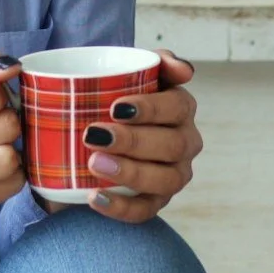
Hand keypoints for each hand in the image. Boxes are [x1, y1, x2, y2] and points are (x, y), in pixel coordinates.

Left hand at [77, 49, 202, 222]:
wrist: (88, 135)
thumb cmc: (112, 98)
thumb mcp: (127, 73)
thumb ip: (153, 61)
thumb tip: (185, 71)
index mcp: (181, 108)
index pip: (178, 107)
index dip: (151, 108)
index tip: (115, 108)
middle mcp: (185, 143)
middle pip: (172, 145)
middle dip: (134, 141)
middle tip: (94, 135)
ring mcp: (173, 174)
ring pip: (165, 180)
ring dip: (130, 173)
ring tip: (93, 163)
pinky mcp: (155, 201)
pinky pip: (146, 211)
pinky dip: (121, 208)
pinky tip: (95, 197)